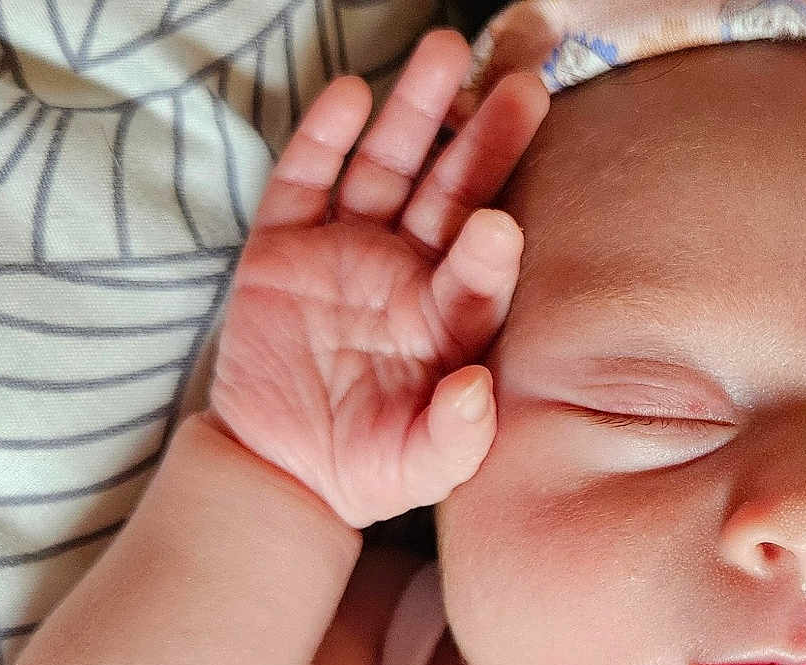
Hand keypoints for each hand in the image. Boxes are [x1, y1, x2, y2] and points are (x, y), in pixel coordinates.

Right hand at [207, 30, 548, 527]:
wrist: (282, 470)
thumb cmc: (367, 471)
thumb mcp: (418, 469)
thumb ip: (455, 439)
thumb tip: (478, 391)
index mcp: (450, 324)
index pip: (480, 275)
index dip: (491, 251)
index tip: (501, 226)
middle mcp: (409, 275)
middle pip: (454, 196)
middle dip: (484, 142)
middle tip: (523, 86)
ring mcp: (348, 251)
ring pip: (389, 168)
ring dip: (415, 111)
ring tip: (445, 52)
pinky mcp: (286, 244)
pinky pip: (307, 179)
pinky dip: (325, 137)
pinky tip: (352, 94)